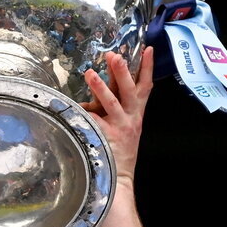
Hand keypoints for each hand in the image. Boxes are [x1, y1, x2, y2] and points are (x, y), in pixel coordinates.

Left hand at [82, 47, 152, 181]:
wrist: (120, 177)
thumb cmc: (120, 151)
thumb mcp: (127, 125)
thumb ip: (117, 107)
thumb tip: (100, 88)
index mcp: (137, 113)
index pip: (146, 86)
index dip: (148, 68)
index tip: (149, 49)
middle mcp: (131, 118)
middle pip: (130, 90)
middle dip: (123, 72)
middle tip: (115, 56)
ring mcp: (120, 128)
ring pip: (112, 104)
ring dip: (101, 87)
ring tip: (90, 73)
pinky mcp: (108, 138)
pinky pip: (95, 122)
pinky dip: (86, 113)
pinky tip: (77, 105)